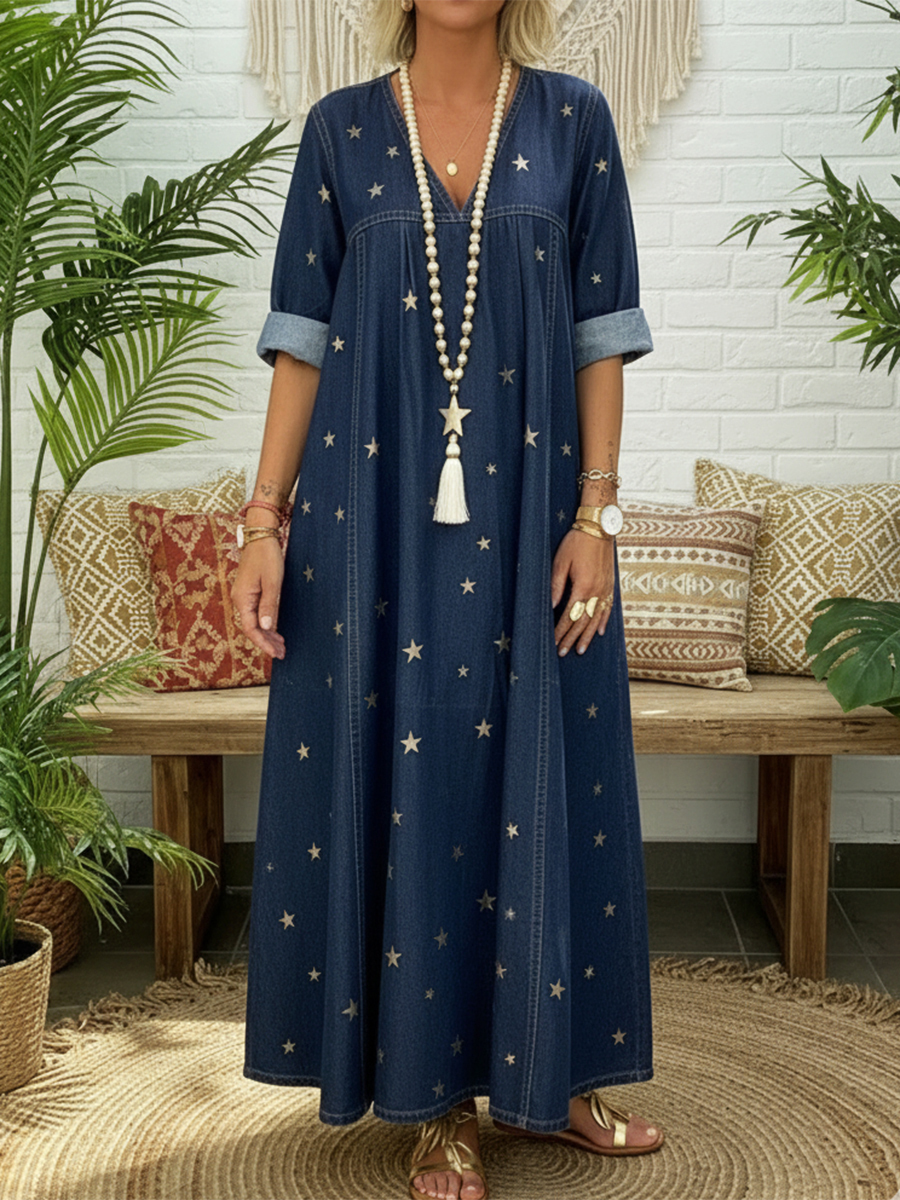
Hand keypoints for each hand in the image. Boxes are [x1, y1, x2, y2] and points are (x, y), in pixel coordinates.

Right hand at [230, 538, 285, 659]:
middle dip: (266, 642)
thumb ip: (269, 605)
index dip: (262, 643)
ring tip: (281, 646)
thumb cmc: (267, 556)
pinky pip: (255, 613)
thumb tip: (266, 628)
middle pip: (252, 627)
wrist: (260, 536)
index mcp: (242, 599)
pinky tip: (275, 630)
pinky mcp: (249, 591)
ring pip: (254, 621)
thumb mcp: (272, 582)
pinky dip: (266, 623)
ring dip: (267, 634)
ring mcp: (243, 596)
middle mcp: (239, 599)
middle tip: (282, 654)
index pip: (250, 628)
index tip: (274, 654)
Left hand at [551, 528, 615, 655]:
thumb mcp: (561, 562)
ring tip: (581, 650)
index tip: (554, 643)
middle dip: (571, 638)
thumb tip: (551, 606)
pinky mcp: (610, 585)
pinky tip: (598, 632)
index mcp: (583, 587)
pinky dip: (603, 622)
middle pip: (583, 622)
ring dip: (587, 636)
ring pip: (596, 619)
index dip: (561, 631)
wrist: (599, 528)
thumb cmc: (576, 542)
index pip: (569, 616)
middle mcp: (596, 591)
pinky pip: (607, 608)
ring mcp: (605, 589)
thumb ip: (556, 585)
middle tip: (563, 652)